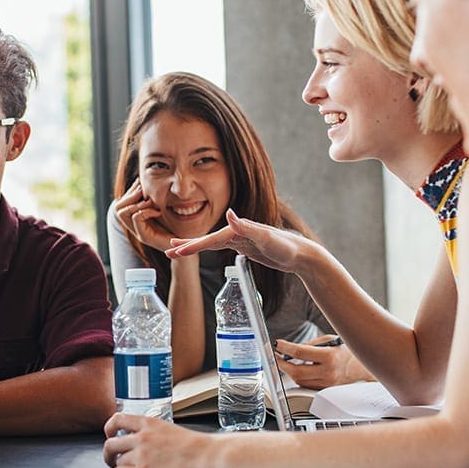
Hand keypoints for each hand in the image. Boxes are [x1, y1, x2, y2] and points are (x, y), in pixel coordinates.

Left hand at [104, 413, 214, 467]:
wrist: (206, 455)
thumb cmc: (194, 445)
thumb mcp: (168, 429)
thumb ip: (150, 433)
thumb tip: (135, 443)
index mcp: (149, 422)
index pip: (118, 419)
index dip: (109, 428)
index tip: (110, 434)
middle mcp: (142, 437)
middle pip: (111, 444)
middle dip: (109, 454)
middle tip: (113, 459)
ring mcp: (142, 454)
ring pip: (116, 462)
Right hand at [115, 179, 174, 252]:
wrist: (184, 246)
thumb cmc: (176, 227)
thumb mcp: (163, 209)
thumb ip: (154, 199)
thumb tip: (145, 183)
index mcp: (137, 219)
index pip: (122, 203)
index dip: (130, 191)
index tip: (141, 184)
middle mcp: (134, 226)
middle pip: (118, 208)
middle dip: (129, 196)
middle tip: (143, 191)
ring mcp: (138, 232)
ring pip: (122, 213)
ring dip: (135, 203)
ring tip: (149, 201)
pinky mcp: (145, 237)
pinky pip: (136, 218)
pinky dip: (146, 211)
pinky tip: (158, 211)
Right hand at [165, 209, 305, 273]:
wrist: (301, 254)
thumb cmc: (286, 246)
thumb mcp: (266, 237)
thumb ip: (246, 226)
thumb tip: (229, 213)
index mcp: (237, 230)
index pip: (210, 240)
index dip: (192, 245)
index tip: (176, 250)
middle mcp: (236, 232)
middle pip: (206, 240)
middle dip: (187, 245)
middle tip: (168, 250)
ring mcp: (239, 239)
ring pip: (210, 244)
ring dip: (193, 247)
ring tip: (176, 250)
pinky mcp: (244, 247)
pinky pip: (219, 247)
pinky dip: (206, 248)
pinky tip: (201, 249)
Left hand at [274, 337, 369, 388]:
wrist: (363, 367)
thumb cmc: (346, 351)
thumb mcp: (329, 340)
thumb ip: (310, 344)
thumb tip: (292, 349)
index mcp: (329, 356)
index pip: (300, 353)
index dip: (285, 348)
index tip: (277, 344)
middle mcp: (328, 372)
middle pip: (296, 371)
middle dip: (282, 363)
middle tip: (275, 355)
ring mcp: (327, 383)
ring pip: (299, 380)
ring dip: (288, 370)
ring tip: (284, 360)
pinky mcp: (325, 389)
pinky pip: (306, 384)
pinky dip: (298, 376)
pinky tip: (296, 368)